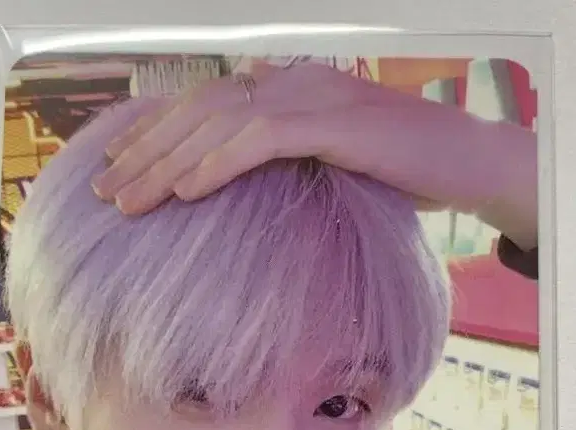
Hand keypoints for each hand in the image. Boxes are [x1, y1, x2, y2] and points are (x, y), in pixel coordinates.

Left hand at [94, 61, 537, 249]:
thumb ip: (287, 162)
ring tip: (129, 201)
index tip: (119, 171)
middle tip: (106, 192)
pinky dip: (218, 162)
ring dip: (168, 162)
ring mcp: (313, 96)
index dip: (156, 136)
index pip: (205, 107)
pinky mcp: (335, 122)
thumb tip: (246, 181)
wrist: (469, 162)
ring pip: (220, 122)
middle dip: (146, 152)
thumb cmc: (402, 171)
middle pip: (200, 111)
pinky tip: (184, 191)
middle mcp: (292, 82)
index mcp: (287, 89)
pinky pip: (262, 138)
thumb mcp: (331, 165)